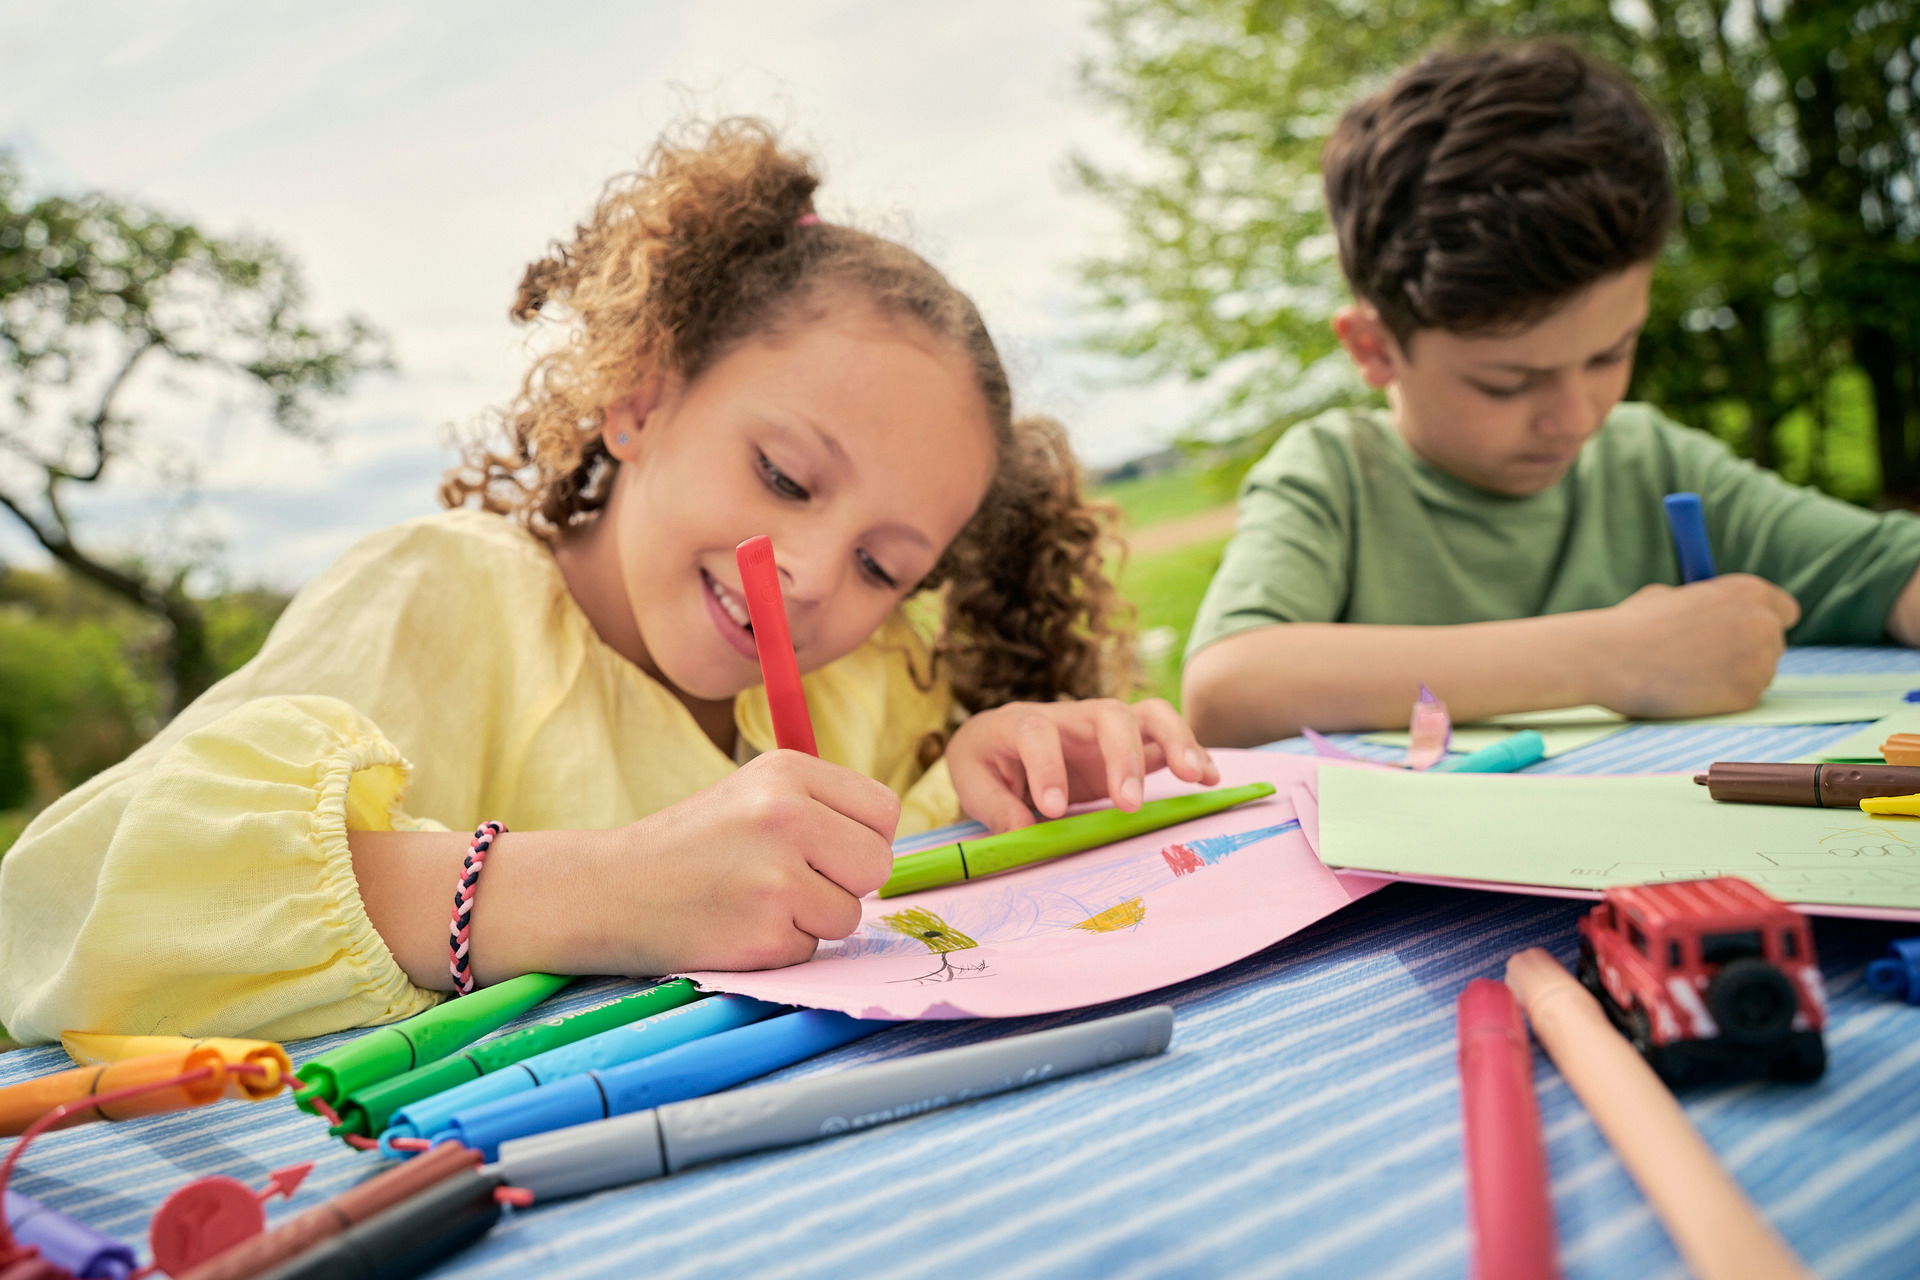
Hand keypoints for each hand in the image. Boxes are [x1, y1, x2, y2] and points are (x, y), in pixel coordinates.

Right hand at [595, 751, 898, 973]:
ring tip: (756, 900)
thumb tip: (887, 840)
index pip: (884, 811)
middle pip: (878, 863)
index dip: (863, 837)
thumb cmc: (692, 844)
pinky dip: (782, 947)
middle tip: (795, 880)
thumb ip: (821, 806)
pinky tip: (738, 925)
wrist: (609, 890)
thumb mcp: (754, 793)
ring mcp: (777, 878)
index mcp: (788, 771)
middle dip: (847, 882)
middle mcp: (786, 816)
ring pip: (849, 914)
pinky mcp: (765, 934)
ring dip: (812, 920)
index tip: (830, 849)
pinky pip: (812, 950)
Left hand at [945, 697, 1220, 833]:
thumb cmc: (986, 761)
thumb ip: (994, 806)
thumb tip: (1023, 832)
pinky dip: (1192, 753)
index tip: (1051, 808)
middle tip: (1129, 804)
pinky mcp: (1129, 744)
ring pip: (1148, 715)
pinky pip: (1166, 738)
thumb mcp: (973, 779)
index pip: (1037, 733)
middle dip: (1123, 756)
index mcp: (1020, 723)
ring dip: (1175, 741)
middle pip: (1107, 713)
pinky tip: (1209, 779)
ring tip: (1195, 776)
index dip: (1046, 767)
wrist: (999, 741)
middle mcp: (1069, 718)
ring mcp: (1103, 728)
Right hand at [1592, 574, 1798, 718]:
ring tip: (1688, 673)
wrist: (1610, 658)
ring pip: (1759, 673)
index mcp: (1748, 591)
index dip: (1763, 621)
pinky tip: (1689, 689)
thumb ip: (1706, 604)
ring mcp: (1760, 662)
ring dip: (1734, 675)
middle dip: (1746, 651)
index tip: (1742, 634)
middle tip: (1706, 659)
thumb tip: (1714, 613)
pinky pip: (1743, 696)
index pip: (1784, 610)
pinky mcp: (1747, 696)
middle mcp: (1763, 624)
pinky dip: (1721, 697)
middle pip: (1773, 643)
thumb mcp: (1673, 596)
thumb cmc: (1632, 625)